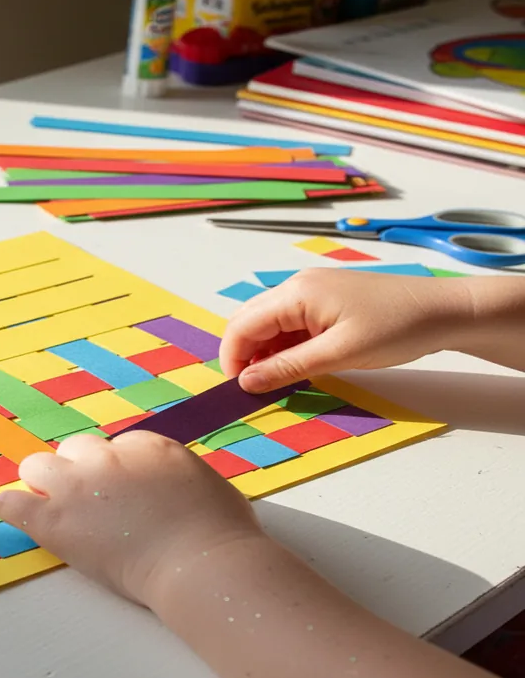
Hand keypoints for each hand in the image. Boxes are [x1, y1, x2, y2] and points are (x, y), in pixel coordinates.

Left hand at [0, 432, 265, 607]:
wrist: (201, 563)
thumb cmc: (219, 534)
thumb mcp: (204, 483)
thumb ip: (176, 477)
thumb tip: (170, 486)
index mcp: (147, 445)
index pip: (115, 447)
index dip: (116, 473)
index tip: (123, 497)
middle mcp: (107, 456)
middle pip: (75, 450)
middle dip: (80, 473)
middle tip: (93, 507)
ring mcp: (77, 486)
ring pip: (38, 466)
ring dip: (45, 484)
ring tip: (57, 512)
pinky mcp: (55, 519)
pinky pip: (12, 503)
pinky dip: (12, 508)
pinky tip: (18, 516)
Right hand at [220, 269, 472, 392]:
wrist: (444, 311)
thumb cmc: (397, 328)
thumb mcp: (339, 354)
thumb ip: (288, 367)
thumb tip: (246, 382)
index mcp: (296, 293)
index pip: (243, 326)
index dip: (233, 359)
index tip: (237, 390)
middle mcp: (297, 286)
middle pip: (249, 321)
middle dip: (243, 355)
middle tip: (253, 388)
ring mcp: (311, 291)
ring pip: (268, 324)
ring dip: (264, 352)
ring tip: (277, 381)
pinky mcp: (325, 300)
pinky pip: (289, 323)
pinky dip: (284, 346)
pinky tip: (295, 366)